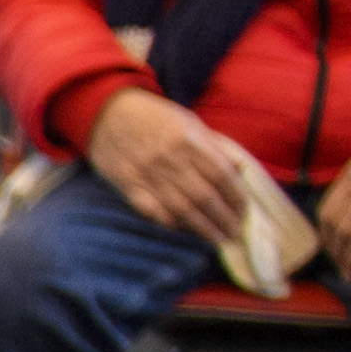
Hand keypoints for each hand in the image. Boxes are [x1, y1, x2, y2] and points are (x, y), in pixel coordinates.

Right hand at [81, 87, 260, 240]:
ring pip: (180, 209)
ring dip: (202, 228)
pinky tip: (183, 231)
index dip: (235, 197)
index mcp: (188, 140)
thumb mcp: (189, 121)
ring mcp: (146, 174)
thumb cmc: (153, 115)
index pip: (220, 175)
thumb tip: (238, 170)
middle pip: (204, 197)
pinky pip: (151, 210)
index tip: (244, 211)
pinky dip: (169, 223)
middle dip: (223, 218)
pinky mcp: (127, 184)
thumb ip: (213, 146)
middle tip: (234, 232)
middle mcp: (169, 159)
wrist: (106, 112)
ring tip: (216, 240)